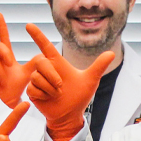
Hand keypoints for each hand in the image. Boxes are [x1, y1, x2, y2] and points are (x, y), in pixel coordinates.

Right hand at [0, 13, 34, 107]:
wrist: (14, 100)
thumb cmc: (22, 85)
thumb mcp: (30, 72)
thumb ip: (36, 63)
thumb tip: (43, 53)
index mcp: (8, 56)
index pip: (5, 38)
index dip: (2, 26)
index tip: (0, 14)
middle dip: (4, 54)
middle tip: (11, 63)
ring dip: (1, 72)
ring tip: (5, 81)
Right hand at [25, 23, 114, 140]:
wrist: (70, 115)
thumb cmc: (79, 96)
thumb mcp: (90, 80)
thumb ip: (99, 66)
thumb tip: (112, 53)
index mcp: (57, 62)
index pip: (45, 45)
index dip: (37, 35)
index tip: (28, 25)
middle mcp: (46, 69)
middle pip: (40, 61)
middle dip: (51, 75)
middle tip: (61, 86)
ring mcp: (37, 80)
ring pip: (36, 77)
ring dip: (49, 88)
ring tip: (57, 94)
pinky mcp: (32, 91)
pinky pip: (33, 89)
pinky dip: (43, 95)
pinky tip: (49, 99)